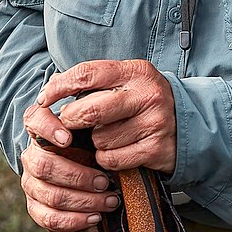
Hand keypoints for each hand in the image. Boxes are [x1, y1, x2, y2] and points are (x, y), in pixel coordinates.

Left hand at [18, 60, 176, 231]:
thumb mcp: (127, 82)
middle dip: (72, 121)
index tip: (44, 99)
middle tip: (72, 125)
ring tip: (110, 137)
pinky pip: (112, 159)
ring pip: (100, 138)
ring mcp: (154, 122)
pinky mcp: (156, 148)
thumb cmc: (144, 102)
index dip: (60, 86)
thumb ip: (94, 82)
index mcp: (136, 71)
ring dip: (96, 143)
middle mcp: (147, 94)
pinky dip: (108, 159)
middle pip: (90, 109)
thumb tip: (52, 85)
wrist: (188, 125)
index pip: (88, 73)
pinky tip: (119, 151)